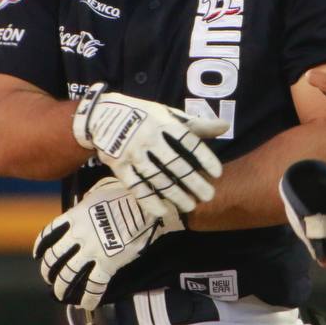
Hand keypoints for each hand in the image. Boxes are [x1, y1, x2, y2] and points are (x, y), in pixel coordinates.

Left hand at [32, 177, 181, 309]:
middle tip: (48, 278)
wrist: (142, 203)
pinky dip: (89, 297)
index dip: (40, 246)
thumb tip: (90, 198)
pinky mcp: (108, 262)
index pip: (49, 233)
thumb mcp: (101, 189)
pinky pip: (94, 285)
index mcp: (75, 216)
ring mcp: (92, 250)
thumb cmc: (125, 192)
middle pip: (54, 257)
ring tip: (61, 295)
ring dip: (62, 287)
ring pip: (68, 274)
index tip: (38, 254)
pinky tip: (87, 304)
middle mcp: (78, 235)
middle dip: (47, 270)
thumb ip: (90, 198)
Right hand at [72, 84, 227, 219]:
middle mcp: (148, 137)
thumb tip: (225, 126)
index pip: (188, 141)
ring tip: (190, 206)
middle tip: (208, 196)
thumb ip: (195, 124)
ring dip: (175, 194)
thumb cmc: (142, 115)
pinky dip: (149, 200)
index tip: (218, 173)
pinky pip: (136, 186)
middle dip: (193, 182)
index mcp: (162, 121)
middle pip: (175, 164)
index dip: (204, 157)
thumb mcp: (167, 113)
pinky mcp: (118, 166)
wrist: (100, 116)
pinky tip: (163, 211)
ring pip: (157, 178)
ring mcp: (132, 153)